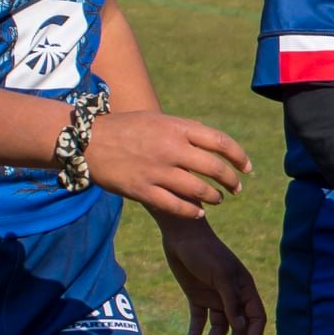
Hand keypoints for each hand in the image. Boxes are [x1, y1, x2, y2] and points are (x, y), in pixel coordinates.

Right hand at [84, 111, 250, 218]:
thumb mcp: (158, 120)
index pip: (220, 142)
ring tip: (218, 199)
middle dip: (231, 181)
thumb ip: (184, 132)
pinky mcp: (143, 190)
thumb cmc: (125, 128)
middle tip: (236, 188)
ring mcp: (158, 171)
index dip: (239, 156)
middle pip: (215, 168)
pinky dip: (193, 212)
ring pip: (199, 190)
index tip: (246, 168)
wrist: (87, 141)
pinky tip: (199, 213)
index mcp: (177, 128)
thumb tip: (211, 145)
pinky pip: (176, 206)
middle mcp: (171, 149)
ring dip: (214, 197)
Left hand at [160, 217, 266, 334]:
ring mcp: (215, 296)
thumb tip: (240, 328)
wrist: (182, 235)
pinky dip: (197, 332)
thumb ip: (231, 301)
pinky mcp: (197, 296)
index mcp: (244, 288)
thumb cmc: (205, 252)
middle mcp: (232, 295)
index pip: (256, 319)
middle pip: (238, 328)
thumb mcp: (220, 275)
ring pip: (219, 327)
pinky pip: (200, 319)